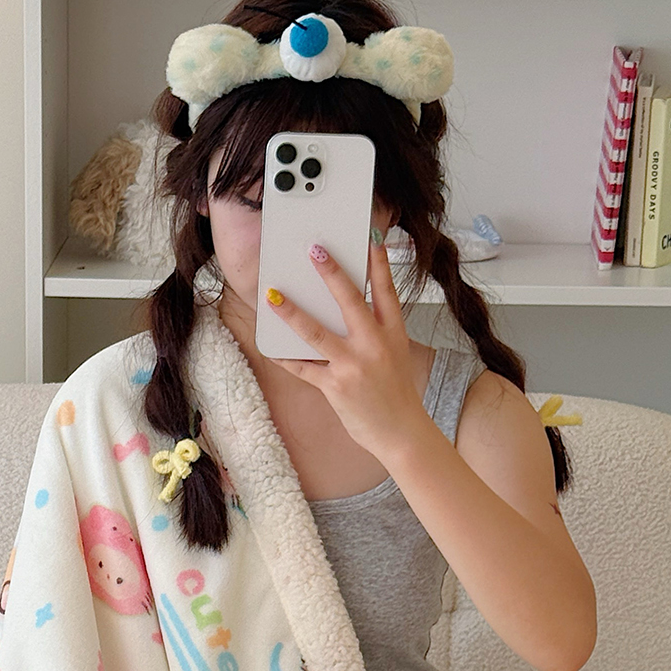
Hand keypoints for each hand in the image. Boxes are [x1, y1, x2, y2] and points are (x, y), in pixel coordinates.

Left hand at [263, 235, 430, 462]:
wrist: (402, 432)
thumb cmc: (395, 392)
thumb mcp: (394, 354)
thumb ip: (374, 332)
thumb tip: (345, 310)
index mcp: (392, 333)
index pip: (386, 290)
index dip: (378, 263)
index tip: (368, 238)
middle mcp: (374, 344)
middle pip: (349, 301)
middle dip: (331, 273)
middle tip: (314, 250)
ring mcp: (353, 365)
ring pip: (316, 333)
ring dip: (292, 313)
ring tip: (273, 296)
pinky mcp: (335, 386)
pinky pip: (303, 368)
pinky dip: (284, 357)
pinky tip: (268, 346)